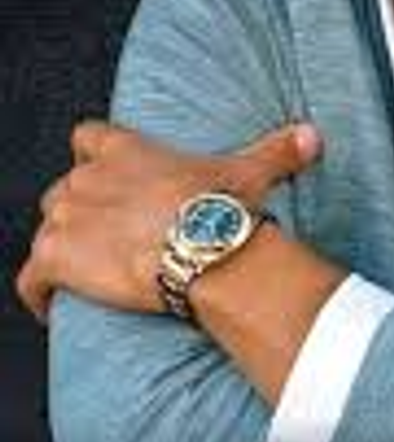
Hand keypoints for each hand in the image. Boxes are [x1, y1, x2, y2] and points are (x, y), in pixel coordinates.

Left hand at [16, 119, 321, 323]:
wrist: (203, 250)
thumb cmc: (223, 207)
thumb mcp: (252, 171)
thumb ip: (279, 149)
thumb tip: (314, 135)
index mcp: (126, 152)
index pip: (87, 136)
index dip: (93, 156)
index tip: (106, 174)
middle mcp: (88, 178)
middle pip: (63, 189)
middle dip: (78, 210)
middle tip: (108, 234)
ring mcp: (67, 219)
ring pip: (47, 231)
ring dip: (61, 250)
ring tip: (88, 273)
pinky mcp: (55, 259)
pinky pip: (31, 278)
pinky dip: (39, 293)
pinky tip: (54, 305)